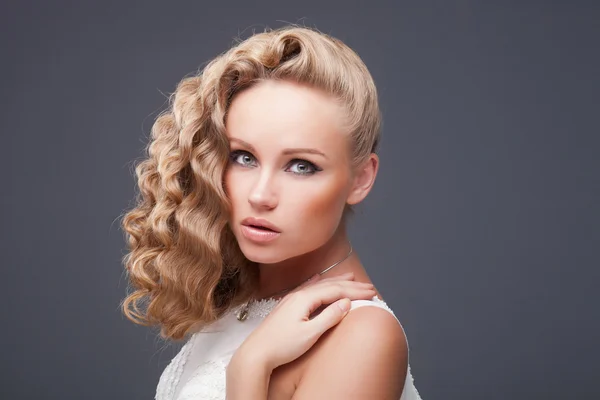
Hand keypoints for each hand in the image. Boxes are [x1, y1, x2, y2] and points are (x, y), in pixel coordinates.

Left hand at [231, 272, 376, 370]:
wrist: (256, 354)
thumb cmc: (281, 346)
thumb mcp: (310, 334)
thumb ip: (329, 317)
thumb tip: (346, 303)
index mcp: (304, 299)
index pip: (335, 291)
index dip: (355, 291)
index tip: (371, 292)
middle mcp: (298, 295)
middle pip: (329, 285)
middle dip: (350, 285)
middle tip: (369, 286)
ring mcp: (291, 300)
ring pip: (319, 285)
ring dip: (336, 281)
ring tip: (350, 277)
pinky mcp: (287, 307)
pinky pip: (307, 288)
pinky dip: (318, 282)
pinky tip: (318, 278)